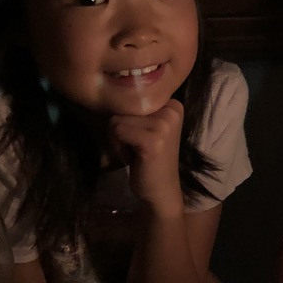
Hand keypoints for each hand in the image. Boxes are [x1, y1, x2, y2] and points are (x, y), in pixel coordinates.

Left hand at [109, 99, 185, 214]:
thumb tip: (109, 92)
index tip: (140, 138)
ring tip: (134, 153)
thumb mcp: (146, 127)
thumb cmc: (149, 159)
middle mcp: (172, 109)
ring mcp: (164, 124)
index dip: (128, 120)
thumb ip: (137, 110)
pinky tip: (132, 159)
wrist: (161, 190)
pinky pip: (117, 131)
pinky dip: (117, 147)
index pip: (132, 98)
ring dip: (117, 139)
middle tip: (135, 148)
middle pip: (123, 107)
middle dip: (121, 130)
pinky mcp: (153, 139)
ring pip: (117, 119)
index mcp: (173, 104)